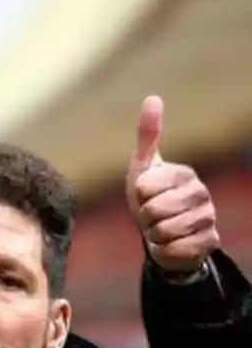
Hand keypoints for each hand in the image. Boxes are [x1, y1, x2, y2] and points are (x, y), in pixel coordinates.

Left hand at [125, 95, 219, 273]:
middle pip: (155, 210)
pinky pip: (175, 248)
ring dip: (154, 234)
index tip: (145, 195)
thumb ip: (148, 134)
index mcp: (184, 174)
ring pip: (164, 230)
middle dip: (144, 217)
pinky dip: (164, 249)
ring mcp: (208, 218)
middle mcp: (202, 194)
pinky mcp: (209, 242)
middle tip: (151, 215)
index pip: (146, 187)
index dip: (138, 195)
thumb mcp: (143, 166)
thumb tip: (153, 97)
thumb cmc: (150, 197)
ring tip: (160, 228)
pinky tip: (170, 243)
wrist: (160, 233)